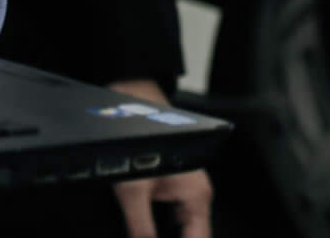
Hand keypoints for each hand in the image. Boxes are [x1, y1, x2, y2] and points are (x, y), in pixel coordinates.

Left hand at [106, 79, 211, 237]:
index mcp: (197, 198)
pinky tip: (144, 234)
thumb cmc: (141, 136)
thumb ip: (140, 229)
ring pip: (180, 232)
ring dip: (162, 237)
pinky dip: (158, 233)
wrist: (132, 103)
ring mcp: (183, 195)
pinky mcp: (169, 192)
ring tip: (143, 234)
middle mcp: (195, 198)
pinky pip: (169, 222)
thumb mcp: (133, 191)